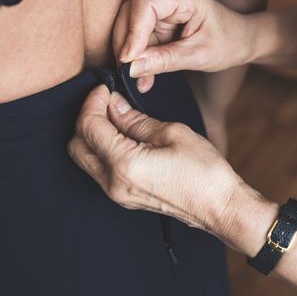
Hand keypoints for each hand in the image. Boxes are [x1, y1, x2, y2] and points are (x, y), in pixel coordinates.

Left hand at [67, 85, 245, 234]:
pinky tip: (124, 136)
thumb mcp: (172, 133)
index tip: (106, 88)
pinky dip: (103, 149)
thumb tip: (114, 104)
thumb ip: (136, 119)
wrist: (219, 206)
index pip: (89, 127)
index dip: (93, 102)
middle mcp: (113, 183)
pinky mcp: (125, 198)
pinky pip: (100, 170)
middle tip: (108, 101)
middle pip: (77, 145)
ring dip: (94, 134)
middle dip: (87, 118)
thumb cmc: (203, 170)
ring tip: (117, 116)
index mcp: (124, 164)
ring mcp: (117, 195)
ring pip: (86, 159)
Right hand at [113, 0, 256, 92]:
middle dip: (126, 43)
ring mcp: (164, 8)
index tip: (128, 59)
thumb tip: (131, 68)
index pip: (146, 4)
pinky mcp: (160, 21)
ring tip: (139, 80)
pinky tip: (144, 78)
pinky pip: (140, 37)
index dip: (132, 31)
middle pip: (132, 12)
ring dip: (131, 54)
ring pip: (131, 26)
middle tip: (129, 72)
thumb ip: (165, 60)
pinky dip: (139, 57)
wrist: (242, 41)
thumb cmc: (229, 43)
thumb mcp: (199, 56)